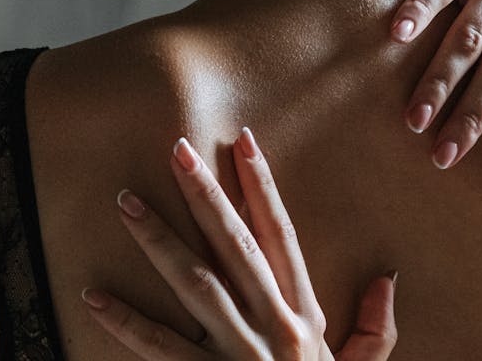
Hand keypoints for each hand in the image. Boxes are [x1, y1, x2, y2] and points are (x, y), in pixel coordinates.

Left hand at [83, 128, 398, 359]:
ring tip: (126, 203)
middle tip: (177, 151)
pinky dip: (126, 323)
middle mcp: (273, 326)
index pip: (281, 236)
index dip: (262, 187)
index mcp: (304, 315)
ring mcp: (239, 353)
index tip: (242, 143)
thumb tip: (386, 279)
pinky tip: (95, 296)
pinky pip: (160, 348)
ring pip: (196, 283)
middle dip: (206, 194)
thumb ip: (375, 329)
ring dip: (158, 240)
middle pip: (235, 246)